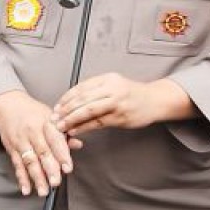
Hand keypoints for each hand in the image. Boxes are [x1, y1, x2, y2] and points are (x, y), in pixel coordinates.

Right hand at [0, 91, 79, 196]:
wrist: (8, 106)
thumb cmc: (33, 112)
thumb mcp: (51, 116)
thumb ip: (64, 133)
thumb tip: (78, 144)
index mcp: (45, 122)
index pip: (55, 140)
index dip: (62, 154)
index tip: (68, 167)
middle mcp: (32, 132)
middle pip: (42, 152)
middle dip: (49, 169)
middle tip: (56, 182)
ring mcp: (21, 141)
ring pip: (29, 161)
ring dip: (36, 178)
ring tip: (43, 190)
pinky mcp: (12, 149)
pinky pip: (17, 165)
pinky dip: (21, 178)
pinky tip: (26, 189)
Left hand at [52, 73, 184, 137]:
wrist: (155, 100)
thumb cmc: (132, 94)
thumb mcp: (114, 85)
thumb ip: (96, 91)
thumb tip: (72, 102)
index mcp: (107, 78)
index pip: (81, 87)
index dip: (66, 98)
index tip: (57, 107)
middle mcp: (112, 88)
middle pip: (82, 99)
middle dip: (65, 110)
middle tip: (54, 118)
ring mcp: (117, 102)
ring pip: (88, 110)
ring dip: (72, 119)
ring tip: (60, 126)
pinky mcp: (121, 116)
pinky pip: (98, 122)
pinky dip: (84, 127)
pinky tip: (75, 130)